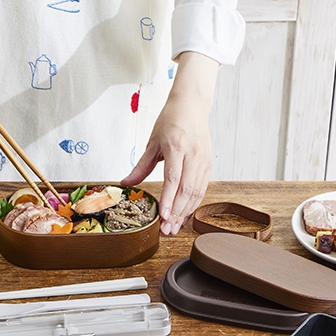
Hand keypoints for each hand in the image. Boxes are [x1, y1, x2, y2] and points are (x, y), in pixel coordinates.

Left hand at [121, 52, 218, 234]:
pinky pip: (202, 188)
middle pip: (187, 189)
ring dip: (185, 212)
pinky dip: (193, 204)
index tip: (163, 216)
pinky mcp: (209, 164)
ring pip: (197, 192)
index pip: (173, 178)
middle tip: (167, 229)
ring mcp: (203, 160)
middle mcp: (193, 154)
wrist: (192, 106)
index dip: (168, 200)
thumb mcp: (152, 142)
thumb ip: (141, 166)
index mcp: (176, 146)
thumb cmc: (171, 120)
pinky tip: (184, 215)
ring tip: (174, 227)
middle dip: (177, 212)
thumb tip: (126, 183)